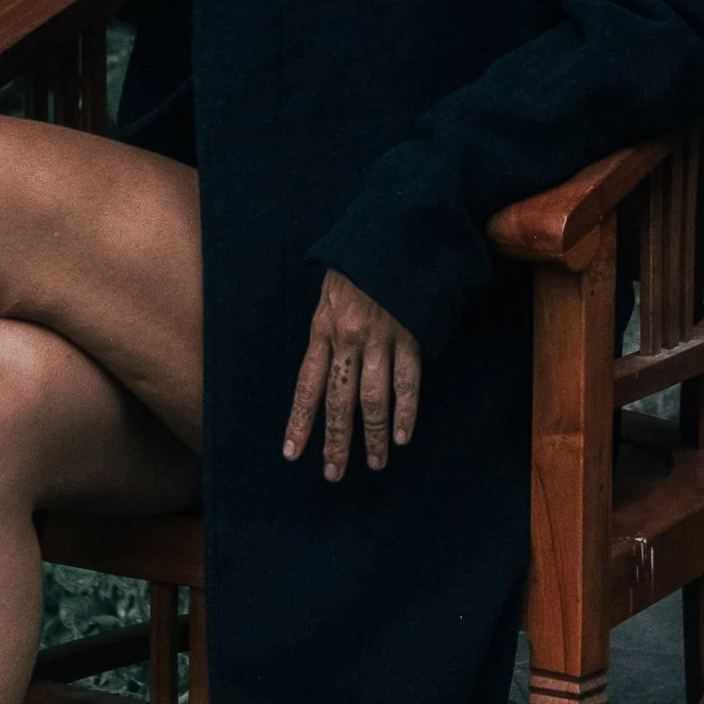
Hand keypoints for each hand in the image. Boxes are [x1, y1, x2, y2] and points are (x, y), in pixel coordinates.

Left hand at [284, 270, 421, 481]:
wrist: (398, 229)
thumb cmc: (361, 260)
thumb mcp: (328, 289)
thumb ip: (326, 327)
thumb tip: (322, 363)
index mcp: (323, 327)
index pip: (306, 385)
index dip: (300, 421)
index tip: (291, 453)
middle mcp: (348, 338)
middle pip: (339, 401)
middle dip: (337, 441)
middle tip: (333, 474)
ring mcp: (381, 339)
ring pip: (374, 399)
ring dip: (375, 436)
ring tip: (376, 464)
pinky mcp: (411, 335)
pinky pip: (408, 382)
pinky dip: (407, 412)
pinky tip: (406, 436)